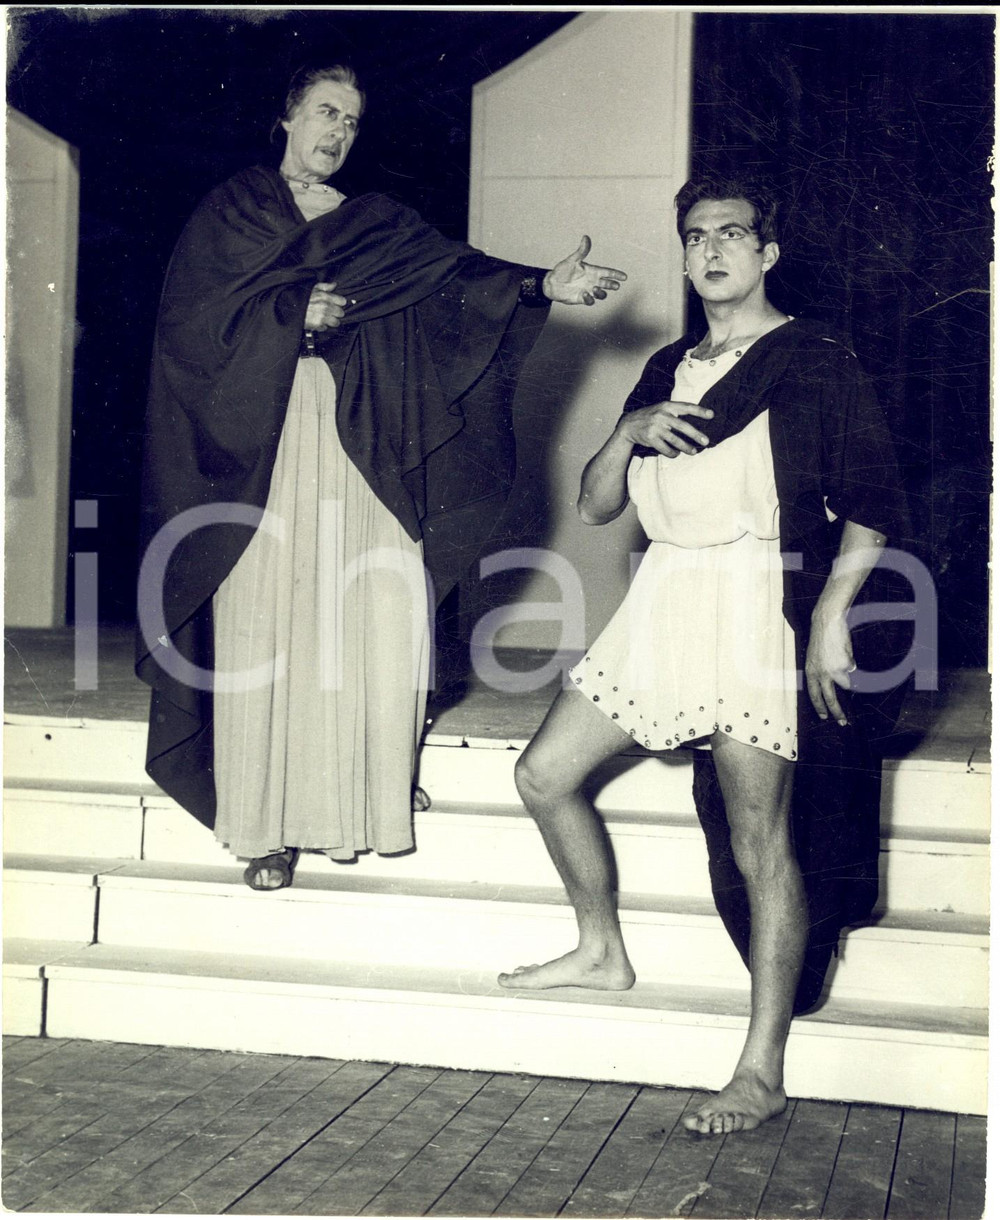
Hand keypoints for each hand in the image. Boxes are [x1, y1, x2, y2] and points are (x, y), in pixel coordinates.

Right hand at [304, 281, 347, 331]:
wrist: (290, 307)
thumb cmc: (301, 296)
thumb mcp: (313, 288)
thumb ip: (325, 286)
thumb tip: (334, 284)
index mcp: (326, 297)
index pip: (342, 301)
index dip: (340, 302)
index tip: (337, 304)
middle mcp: (326, 307)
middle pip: (341, 313)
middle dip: (336, 312)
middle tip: (331, 312)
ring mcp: (323, 317)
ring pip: (336, 322)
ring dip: (332, 321)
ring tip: (326, 318)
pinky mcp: (318, 325)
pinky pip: (326, 327)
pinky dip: (322, 326)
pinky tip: (318, 321)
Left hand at [543, 236, 626, 305]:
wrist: (552, 283)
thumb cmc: (562, 270)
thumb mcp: (572, 260)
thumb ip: (581, 251)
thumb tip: (586, 237)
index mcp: (592, 271)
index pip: (607, 272)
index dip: (616, 274)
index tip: (624, 277)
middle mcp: (592, 281)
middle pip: (607, 284)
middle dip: (612, 285)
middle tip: (616, 286)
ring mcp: (588, 290)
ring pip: (601, 294)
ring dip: (601, 292)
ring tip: (595, 288)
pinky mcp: (582, 299)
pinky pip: (590, 301)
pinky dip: (590, 298)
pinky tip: (585, 294)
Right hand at [616, 401, 712, 456]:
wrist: (629, 425)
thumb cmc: (650, 417)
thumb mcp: (661, 409)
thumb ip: (675, 412)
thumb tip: (696, 422)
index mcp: (667, 406)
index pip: (686, 407)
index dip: (700, 411)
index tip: (712, 415)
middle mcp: (661, 415)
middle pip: (683, 426)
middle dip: (696, 435)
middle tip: (706, 441)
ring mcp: (655, 427)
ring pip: (675, 440)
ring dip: (686, 447)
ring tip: (693, 452)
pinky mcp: (650, 438)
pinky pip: (665, 449)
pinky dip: (672, 453)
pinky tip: (676, 454)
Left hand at [805, 608, 855, 724]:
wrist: (826, 622)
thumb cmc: (822, 638)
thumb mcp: (815, 657)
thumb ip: (822, 671)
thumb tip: (838, 682)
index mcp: (810, 671)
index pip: (813, 694)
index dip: (819, 706)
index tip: (824, 716)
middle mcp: (820, 673)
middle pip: (829, 697)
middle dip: (836, 712)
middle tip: (842, 722)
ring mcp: (833, 670)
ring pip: (845, 681)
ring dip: (846, 672)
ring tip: (841, 656)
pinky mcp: (845, 664)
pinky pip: (851, 666)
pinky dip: (849, 659)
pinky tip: (844, 648)